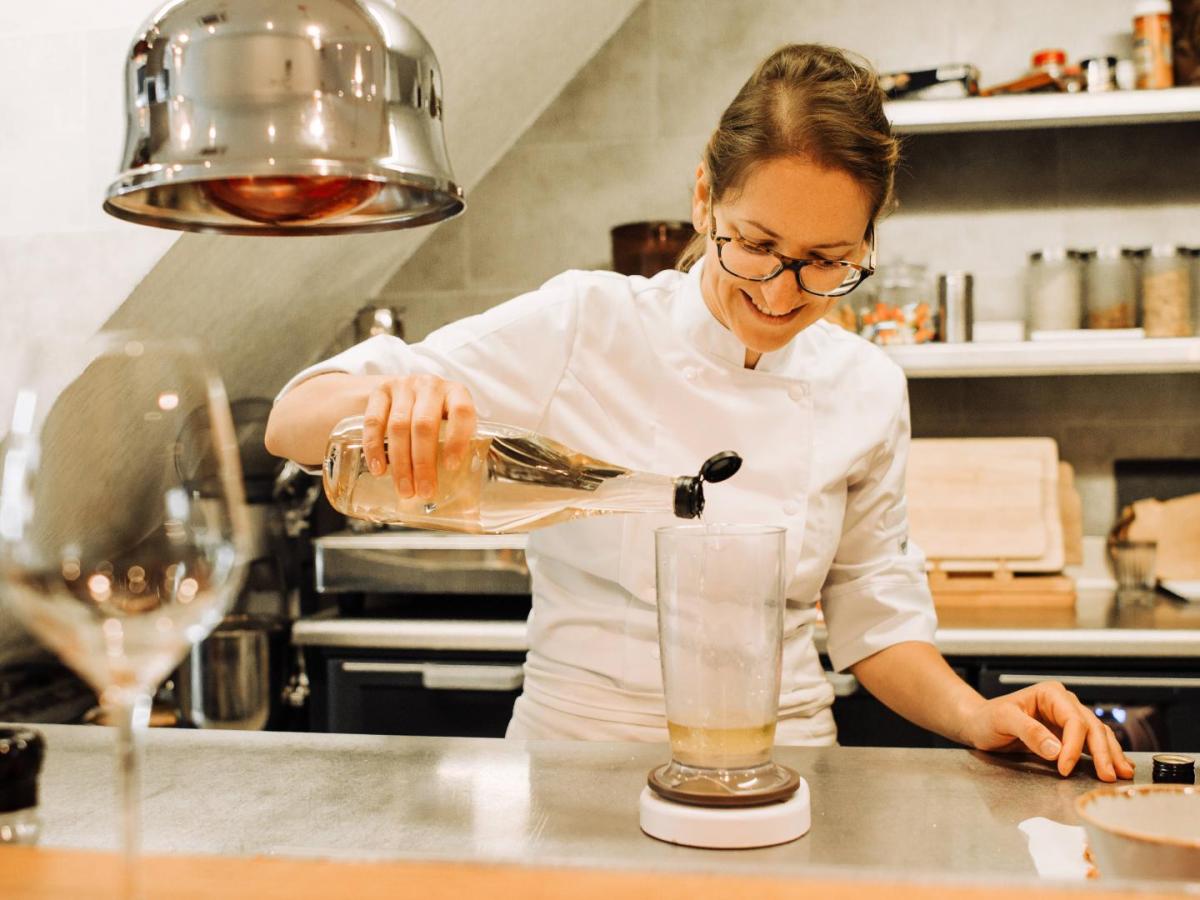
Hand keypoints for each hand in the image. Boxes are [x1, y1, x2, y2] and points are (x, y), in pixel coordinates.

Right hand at [361, 374, 476, 500]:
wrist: (402, 391)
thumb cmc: (434, 418)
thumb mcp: (450, 427)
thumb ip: (456, 456)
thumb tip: (468, 513)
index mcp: (456, 393)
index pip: (462, 412)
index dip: (458, 439)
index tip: (451, 467)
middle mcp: (430, 386)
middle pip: (425, 425)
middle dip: (423, 462)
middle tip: (423, 492)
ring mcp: (403, 386)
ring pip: (399, 426)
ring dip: (400, 462)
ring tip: (403, 489)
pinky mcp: (379, 391)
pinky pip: (374, 420)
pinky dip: (374, 447)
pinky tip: (379, 468)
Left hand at [960, 681, 1134, 781]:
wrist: (979, 724)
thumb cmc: (987, 718)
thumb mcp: (1003, 721)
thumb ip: (1029, 732)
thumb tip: (1056, 750)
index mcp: (1050, 694)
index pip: (1073, 721)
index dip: (1073, 745)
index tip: (1065, 768)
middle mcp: (1063, 704)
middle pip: (1092, 727)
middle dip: (1103, 752)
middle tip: (1109, 775)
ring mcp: (1067, 719)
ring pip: (1097, 735)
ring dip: (1110, 754)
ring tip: (1122, 773)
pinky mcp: (1067, 734)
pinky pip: (1091, 744)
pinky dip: (1104, 754)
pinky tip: (1117, 766)